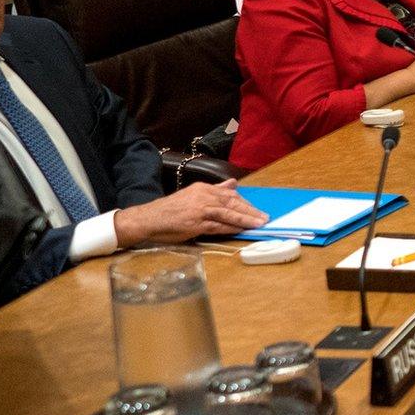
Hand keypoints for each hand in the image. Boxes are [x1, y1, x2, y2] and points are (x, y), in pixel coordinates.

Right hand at [114, 181, 267, 246]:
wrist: (149, 218)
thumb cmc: (172, 210)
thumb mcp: (193, 195)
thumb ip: (215, 190)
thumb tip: (233, 183)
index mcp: (204, 188)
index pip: (230, 194)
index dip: (246, 203)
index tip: (258, 210)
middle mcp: (203, 196)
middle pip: (233, 203)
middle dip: (251, 211)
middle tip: (265, 217)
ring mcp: (200, 209)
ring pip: (228, 213)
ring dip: (246, 219)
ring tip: (259, 224)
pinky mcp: (196, 223)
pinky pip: (218, 225)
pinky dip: (232, 228)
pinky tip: (242, 230)